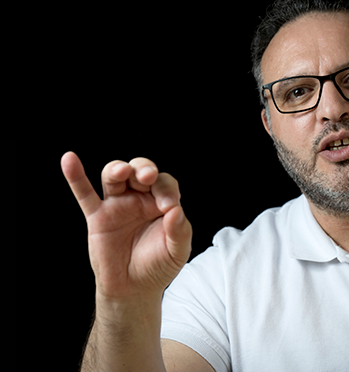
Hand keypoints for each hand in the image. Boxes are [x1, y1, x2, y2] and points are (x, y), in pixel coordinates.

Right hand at [61, 151, 191, 300]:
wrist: (134, 289)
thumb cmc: (158, 265)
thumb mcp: (177, 252)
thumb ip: (180, 232)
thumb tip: (176, 211)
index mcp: (162, 202)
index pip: (165, 183)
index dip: (167, 190)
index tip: (168, 208)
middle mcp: (140, 198)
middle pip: (140, 170)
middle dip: (144, 169)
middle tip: (147, 177)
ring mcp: (118, 205)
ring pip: (114, 177)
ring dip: (117, 169)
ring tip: (122, 170)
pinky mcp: (97, 217)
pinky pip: (84, 194)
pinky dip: (76, 177)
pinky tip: (69, 159)